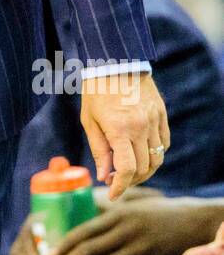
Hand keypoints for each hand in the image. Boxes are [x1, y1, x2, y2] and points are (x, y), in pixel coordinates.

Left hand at [34, 189, 199, 254]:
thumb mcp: (129, 206)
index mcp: (116, 216)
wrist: (189, 223)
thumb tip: (77, 223)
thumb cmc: (153, 214)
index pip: (83, 231)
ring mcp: (136, 253)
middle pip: (88, 252)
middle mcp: (124, 234)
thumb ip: (106, 214)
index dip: (62, 245)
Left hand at [80, 71, 169, 199]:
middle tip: (116, 180)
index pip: (126, 169)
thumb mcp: (89, 120)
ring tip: (129, 171)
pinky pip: (164, 143)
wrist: (115, 61)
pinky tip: (142, 153)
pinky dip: (155, 154)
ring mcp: (153, 120)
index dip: (120, 187)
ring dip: (145, 170)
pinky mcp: (161, 114)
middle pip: (143, 167)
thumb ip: (99, 150)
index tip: (112, 194)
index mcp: (119, 129)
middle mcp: (140, 127)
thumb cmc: (96, 90)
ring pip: (157, 158)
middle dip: (130, 180)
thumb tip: (104, 176)